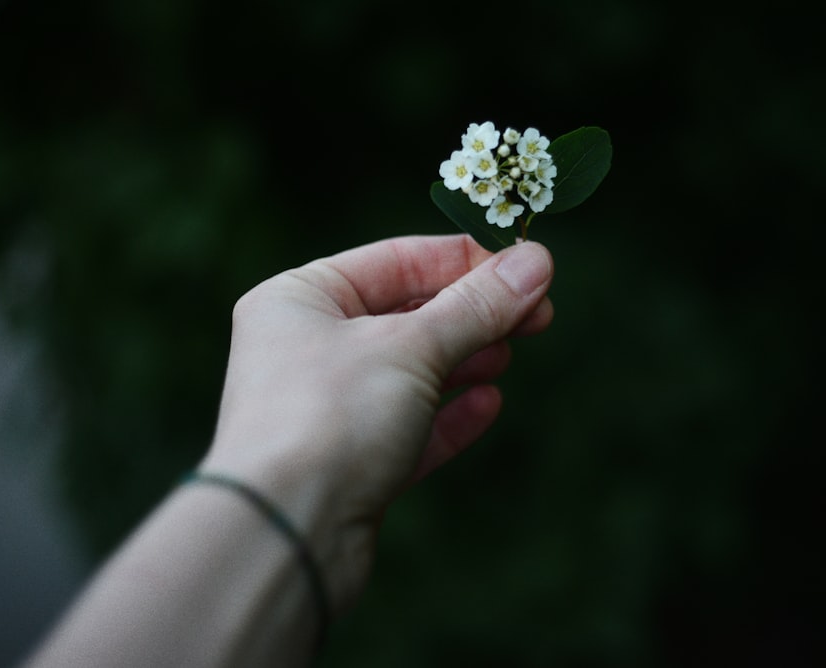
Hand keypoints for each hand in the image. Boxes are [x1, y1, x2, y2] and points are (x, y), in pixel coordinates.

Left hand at [201, 234, 553, 609]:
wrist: (286, 534)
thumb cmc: (330, 418)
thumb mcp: (413, 346)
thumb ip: (477, 306)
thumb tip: (536, 261)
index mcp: (301, 299)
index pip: (396, 260)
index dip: (465, 260)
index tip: (526, 265)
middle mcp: (306, 348)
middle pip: (406, 315)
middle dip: (473, 313)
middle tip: (538, 313)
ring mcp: (326, 408)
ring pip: (410, 371)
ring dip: (463, 360)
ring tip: (509, 352)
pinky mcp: (348, 462)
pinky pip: (407, 426)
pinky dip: (448, 414)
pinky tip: (488, 404)